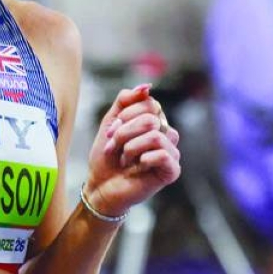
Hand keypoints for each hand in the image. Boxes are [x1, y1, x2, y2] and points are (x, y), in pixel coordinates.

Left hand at [83, 84, 180, 217]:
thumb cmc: (107, 157)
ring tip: (124, 159)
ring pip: (156, 135)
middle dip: (124, 132)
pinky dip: (145, 158)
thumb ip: (126, 100)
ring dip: (131, 147)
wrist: (100, 186)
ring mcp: (171, 152)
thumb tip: (147, 86)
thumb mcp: (110, 122)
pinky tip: (137, 166)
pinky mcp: (171, 171)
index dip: (126, 115)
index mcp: (154, 121)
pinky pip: (164, 154)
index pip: (149, 103)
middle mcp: (166, 134)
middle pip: (151, 118)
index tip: (110, 132)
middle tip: (113, 147)